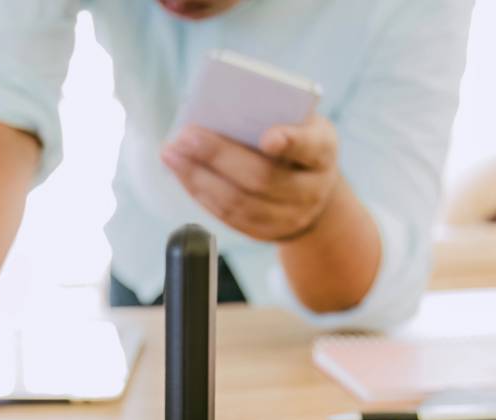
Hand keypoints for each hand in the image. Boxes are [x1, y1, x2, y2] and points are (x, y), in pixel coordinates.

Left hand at [160, 114, 339, 240]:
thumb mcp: (298, 121)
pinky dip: (201, 193)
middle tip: (186, 136)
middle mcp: (312, 189)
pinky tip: (181, 172)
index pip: (310, 146)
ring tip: (172, 153)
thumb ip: (272, 114)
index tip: (268, 138)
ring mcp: (291, 217)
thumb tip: (218, 109)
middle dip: (219, 156)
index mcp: (323, 150)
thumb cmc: (297, 142)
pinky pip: (229, 218)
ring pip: (240, 203)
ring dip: (199, 177)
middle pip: (263, 178)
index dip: (290, 142)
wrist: (314, 189)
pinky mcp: (267, 234)